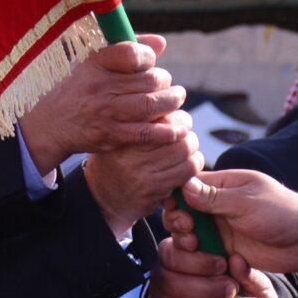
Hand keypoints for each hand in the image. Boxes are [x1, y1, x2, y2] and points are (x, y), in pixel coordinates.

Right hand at [22, 36, 186, 173]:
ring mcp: (104, 112)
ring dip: (171, 103)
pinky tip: (177, 128)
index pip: (132, 53)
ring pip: (150, 105)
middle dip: (165, 82)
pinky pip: (146, 133)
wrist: (52, 123)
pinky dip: (166, 131)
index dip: (149, 57)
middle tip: (169, 85)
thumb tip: (161, 43)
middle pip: (149, 80)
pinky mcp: (110, 135)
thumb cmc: (80, 88)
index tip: (151, 62)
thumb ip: (127, 50)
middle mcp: (99, 86)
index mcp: (95, 63)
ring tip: (177, 99)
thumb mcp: (94, 64)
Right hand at [80, 121, 200, 231]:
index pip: (161, 114)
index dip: (177, 116)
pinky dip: (193, 165)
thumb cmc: (118, 159)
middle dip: (187, 133)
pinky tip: (185, 166)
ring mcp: (141, 171)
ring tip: (185, 152)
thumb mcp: (120, 134)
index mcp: (121, 130)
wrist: (103, 197)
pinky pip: (187, 171)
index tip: (177, 121)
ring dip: (192, 150)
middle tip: (184, 137)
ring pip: (186, 149)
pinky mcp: (153, 189)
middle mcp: (129, 150)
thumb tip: (174, 100)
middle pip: (177, 130)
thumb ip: (142, 119)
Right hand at [147, 230, 251, 297]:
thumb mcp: (211, 252)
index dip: (199, 262)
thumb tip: (236, 259)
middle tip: (233, 289)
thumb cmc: (207, 265)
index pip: (174, 257)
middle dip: (209, 289)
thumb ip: (221, 250)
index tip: (223, 264)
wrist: (187, 290)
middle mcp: (160, 277)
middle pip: (176, 286)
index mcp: (167, 253)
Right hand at [174, 171, 297, 297]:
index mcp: (225, 184)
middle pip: (185, 210)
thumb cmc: (282, 213)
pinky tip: (208, 258)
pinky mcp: (226, 249)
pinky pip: (204, 252)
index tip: (177, 209)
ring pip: (191, 233)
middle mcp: (219, 205)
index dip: (177, 196)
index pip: (189, 185)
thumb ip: (215, 196)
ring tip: (194, 244)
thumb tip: (185, 185)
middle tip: (188, 230)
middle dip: (180, 220)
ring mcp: (222, 227)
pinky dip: (199, 256)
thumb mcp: (247, 202)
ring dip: (187, 239)